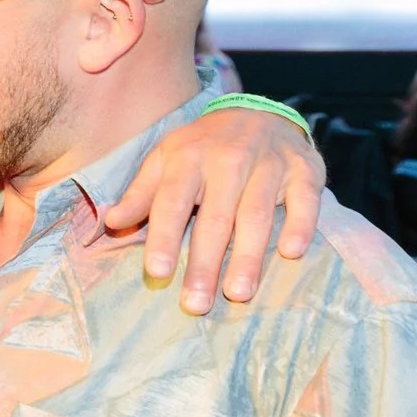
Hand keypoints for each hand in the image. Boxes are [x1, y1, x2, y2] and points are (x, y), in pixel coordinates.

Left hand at [101, 104, 322, 313]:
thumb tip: (111, 223)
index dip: (164, 237)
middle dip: (205, 263)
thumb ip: (141, 194)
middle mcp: (228, 160)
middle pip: (215, 218)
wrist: (258, 111)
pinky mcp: (304, 169)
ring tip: (238, 293)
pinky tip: (291, 253)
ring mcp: (269, 163)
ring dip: (248, 256)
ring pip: (256, 214)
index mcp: (188, 158)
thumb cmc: (202, 147)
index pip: (172, 202)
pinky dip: (300, 225)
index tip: (157, 272)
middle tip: (196, 304)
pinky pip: (305, 200)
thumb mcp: (165, 160)